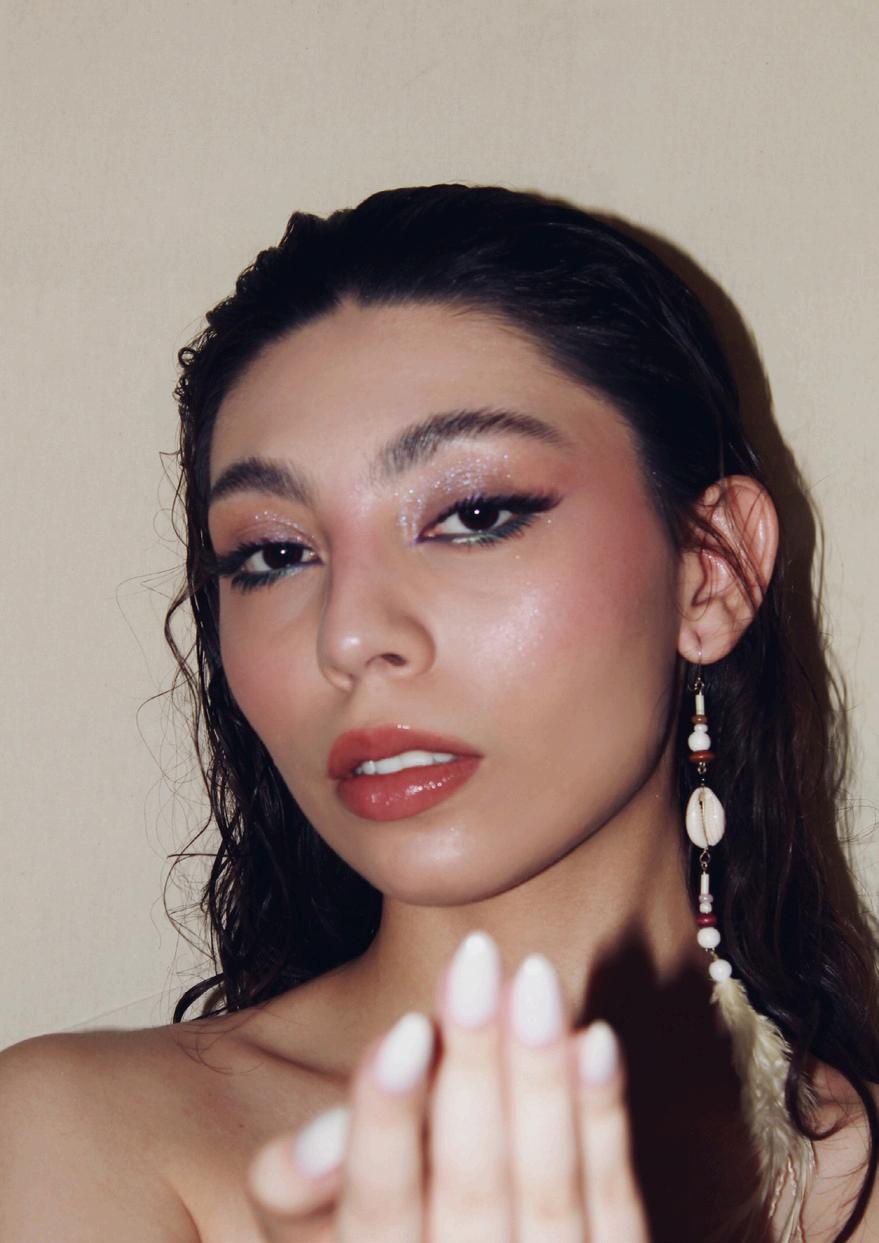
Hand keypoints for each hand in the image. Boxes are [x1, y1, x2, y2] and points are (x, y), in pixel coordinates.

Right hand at [247, 933, 649, 1241]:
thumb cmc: (376, 1224)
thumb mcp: (306, 1217)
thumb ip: (291, 1181)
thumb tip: (328, 1136)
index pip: (376, 1210)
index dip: (387, 1123)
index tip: (407, 1029)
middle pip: (470, 1189)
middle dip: (473, 1067)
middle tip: (475, 958)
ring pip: (547, 1192)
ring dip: (542, 1079)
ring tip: (535, 978)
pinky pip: (616, 1208)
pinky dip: (604, 1121)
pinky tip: (596, 1040)